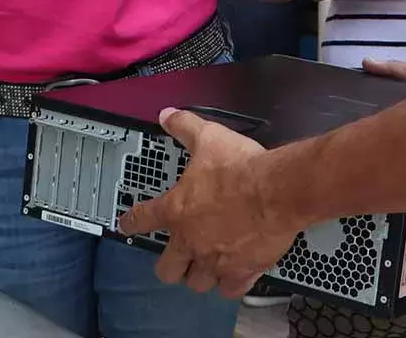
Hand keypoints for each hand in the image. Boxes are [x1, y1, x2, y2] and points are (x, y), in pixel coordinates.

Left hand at [118, 109, 301, 297]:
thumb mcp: (210, 138)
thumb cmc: (243, 168)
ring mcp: (216, 259)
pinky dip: (230, 284)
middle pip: (167, 268)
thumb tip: (168, 115)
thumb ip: (186, 127)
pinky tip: (234, 276)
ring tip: (204, 268)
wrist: (278, 190)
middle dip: (169, 265)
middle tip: (175, 258)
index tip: (128, 225)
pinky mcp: (243, 270)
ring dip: (199, 276)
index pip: (143, 220)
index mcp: (178, 210)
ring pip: (198, 282)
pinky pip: (230, 289)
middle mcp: (192, 240)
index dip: (131, 222)